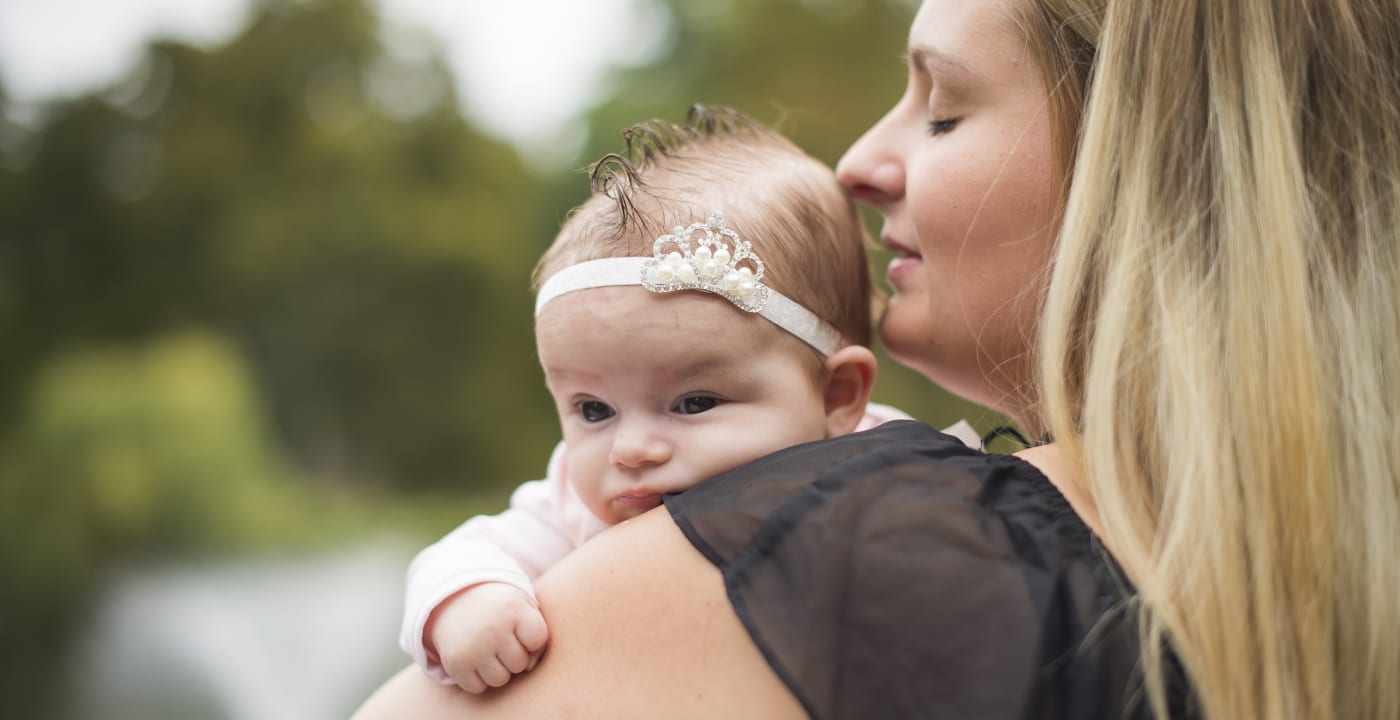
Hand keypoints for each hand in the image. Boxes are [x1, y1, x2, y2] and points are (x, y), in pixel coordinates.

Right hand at [426, 582, 549, 693]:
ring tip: (489, 650)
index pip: (538, 640)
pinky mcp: (456, 663)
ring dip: (497, 670)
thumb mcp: (522, 607)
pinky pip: (477, 687)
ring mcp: (473, 647)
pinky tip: (474, 659)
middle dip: (514, 656)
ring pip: (500, 679)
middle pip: (520, 664)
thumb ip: (537, 636)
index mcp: (513, 609)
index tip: (520, 629)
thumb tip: (531, 667)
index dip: (532, 639)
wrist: (453, 600)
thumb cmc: (499, 609)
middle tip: (501, 640)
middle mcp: (493, 629)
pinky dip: (477, 678)